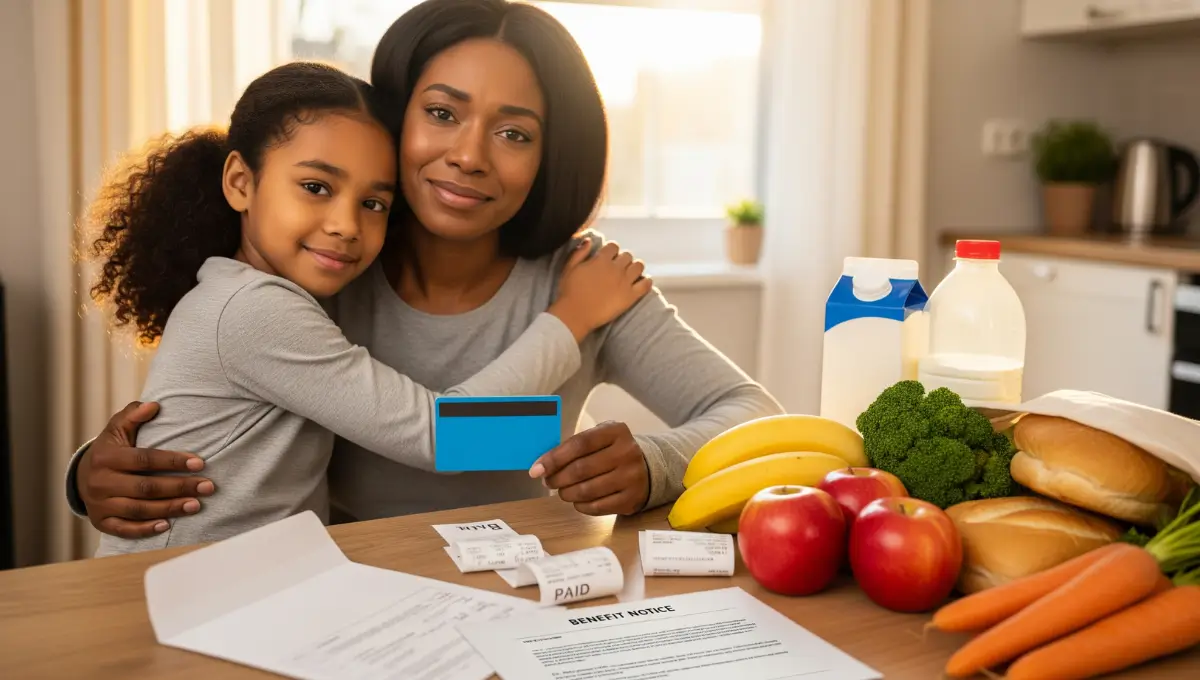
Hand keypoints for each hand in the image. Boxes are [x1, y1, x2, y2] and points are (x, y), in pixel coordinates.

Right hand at [76, 401, 214, 538]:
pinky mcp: (101, 522)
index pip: (144, 459)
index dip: (173, 461)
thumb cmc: (110, 450)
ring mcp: (100, 504)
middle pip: (146, 487)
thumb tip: (154, 405)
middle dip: (180, 487)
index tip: (200, 462)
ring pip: (139, 509)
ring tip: (196, 504)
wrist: (81, 477)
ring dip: (170, 508)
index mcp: (106, 457)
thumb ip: (133, 415)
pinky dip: (145, 529)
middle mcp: (101, 482)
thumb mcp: (116, 429)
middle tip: (208, 487)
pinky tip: (167, 525)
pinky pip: (125, 529)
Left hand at [529, 421, 649, 515]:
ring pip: (587, 490)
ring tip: (562, 491)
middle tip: (548, 482)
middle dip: (557, 478)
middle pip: (581, 469)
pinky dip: (580, 505)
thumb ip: (575, 446)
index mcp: (616, 431)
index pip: (579, 444)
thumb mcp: (600, 438)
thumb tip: (542, 465)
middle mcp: (627, 452)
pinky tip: (577, 500)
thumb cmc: (613, 452)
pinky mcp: (631, 499)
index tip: (536, 469)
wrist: (647, 470)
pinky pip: (596, 507)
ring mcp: (631, 477)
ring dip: (566, 493)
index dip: (554, 458)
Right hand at [549, 239, 652, 341]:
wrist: (575, 314)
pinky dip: (646, 281)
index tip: (608, 258)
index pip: (614, 246)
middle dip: (623, 260)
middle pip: (628, 256)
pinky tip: (642, 283)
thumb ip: (580, 252)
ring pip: (639, 266)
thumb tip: (589, 240)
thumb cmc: (569, 292)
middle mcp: (616, 268)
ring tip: (630, 274)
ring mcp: (625, 282)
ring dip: (635, 268)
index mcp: (601, 259)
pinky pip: (646, 284)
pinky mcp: (630, 296)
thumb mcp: (569, 268)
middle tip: (618, 268)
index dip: (611, 251)